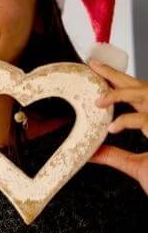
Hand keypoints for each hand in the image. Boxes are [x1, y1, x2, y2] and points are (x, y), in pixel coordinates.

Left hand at [87, 59, 147, 193]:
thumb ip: (115, 156)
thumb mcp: (137, 167)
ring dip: (120, 95)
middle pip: (141, 88)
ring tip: (98, 100)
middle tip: (94, 66)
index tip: (98, 70)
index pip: (137, 96)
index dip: (118, 82)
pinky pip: (147, 120)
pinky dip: (129, 121)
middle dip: (116, 75)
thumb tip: (91, 153)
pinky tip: (113, 128)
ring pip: (145, 96)